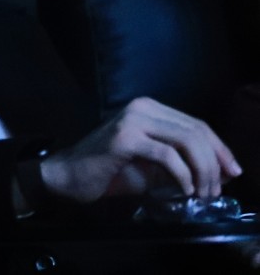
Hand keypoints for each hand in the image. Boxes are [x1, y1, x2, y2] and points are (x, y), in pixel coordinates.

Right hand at [39, 96, 242, 202]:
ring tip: (202, 193)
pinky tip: (183, 191)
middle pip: (196, 131)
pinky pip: (167, 156)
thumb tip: (221, 171)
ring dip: (202, 172)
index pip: (197, 124)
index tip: (232, 173)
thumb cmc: (107, 171)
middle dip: (215, 163)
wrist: (67, 176)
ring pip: (186, 141)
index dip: (220, 149)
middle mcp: (142, 107)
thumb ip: (181, 161)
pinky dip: (183, 176)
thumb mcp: (151, 164)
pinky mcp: (125, 138)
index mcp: (149, 108)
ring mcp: (132, 121)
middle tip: (217, 190)